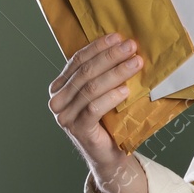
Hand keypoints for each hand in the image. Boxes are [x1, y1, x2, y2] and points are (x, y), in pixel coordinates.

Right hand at [49, 33, 142, 173]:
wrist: (109, 155)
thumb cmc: (107, 121)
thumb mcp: (103, 93)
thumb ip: (103, 74)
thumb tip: (123, 46)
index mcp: (60, 86)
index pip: (78, 60)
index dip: (98, 47)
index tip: (118, 37)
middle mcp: (58, 100)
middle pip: (85, 72)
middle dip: (110, 57)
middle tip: (131, 47)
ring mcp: (65, 116)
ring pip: (90, 88)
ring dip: (116, 73)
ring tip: (135, 64)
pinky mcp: (77, 129)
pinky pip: (94, 108)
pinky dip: (111, 97)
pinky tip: (126, 90)